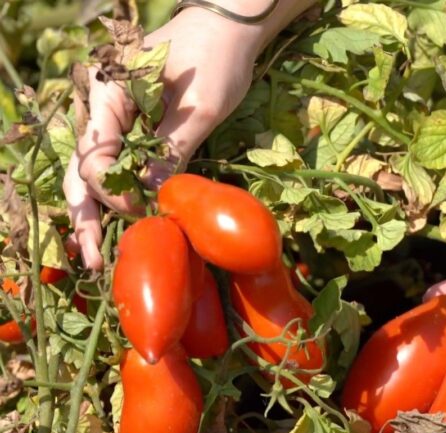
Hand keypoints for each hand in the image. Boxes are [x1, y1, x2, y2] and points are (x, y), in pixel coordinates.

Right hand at [63, 7, 258, 269]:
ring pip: (97, 170)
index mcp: (107, 94)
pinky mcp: (138, 128)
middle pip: (83, 167)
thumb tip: (150, 194)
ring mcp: (118, 118)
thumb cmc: (215, 58)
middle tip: (93, 258)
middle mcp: (103, 108)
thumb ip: (172, 148)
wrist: (229, 28)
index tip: (135, 209)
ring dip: (97, 210)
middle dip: (86, 213)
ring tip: (96, 253)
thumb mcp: (199, 107)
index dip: (109, 189)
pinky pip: (121, 164)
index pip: (94, 153)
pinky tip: (121, 221)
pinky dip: (120, 193)